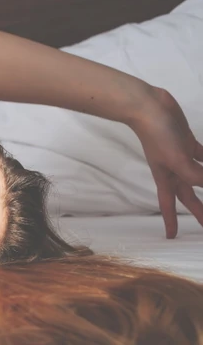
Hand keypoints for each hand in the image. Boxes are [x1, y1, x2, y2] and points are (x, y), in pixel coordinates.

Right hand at [130, 87, 202, 237]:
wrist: (147, 107)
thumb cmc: (157, 134)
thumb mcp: (178, 159)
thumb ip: (196, 175)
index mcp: (166, 177)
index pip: (170, 205)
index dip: (171, 221)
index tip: (171, 236)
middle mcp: (172, 170)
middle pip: (187, 196)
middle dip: (197, 210)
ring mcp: (180, 156)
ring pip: (197, 177)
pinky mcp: (186, 142)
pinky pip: (202, 156)